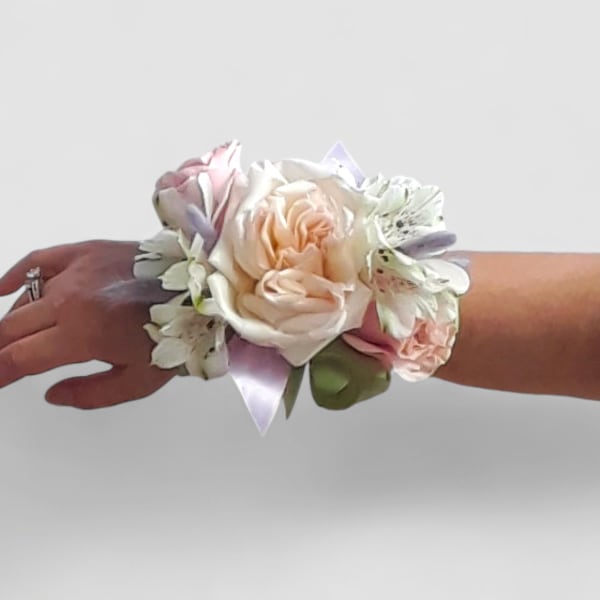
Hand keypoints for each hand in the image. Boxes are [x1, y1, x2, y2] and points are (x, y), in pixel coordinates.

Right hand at [0, 240, 178, 407]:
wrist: (200, 290)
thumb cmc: (175, 335)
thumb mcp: (138, 382)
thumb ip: (90, 394)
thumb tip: (52, 394)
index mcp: (83, 334)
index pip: (21, 357)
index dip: (0, 372)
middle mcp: (71, 300)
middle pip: (12, 328)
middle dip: (0, 349)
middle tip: (2, 361)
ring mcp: (76, 271)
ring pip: (23, 299)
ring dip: (13, 322)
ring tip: (16, 337)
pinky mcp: (85, 251)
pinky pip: (38, 261)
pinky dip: (16, 275)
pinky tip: (3, 289)